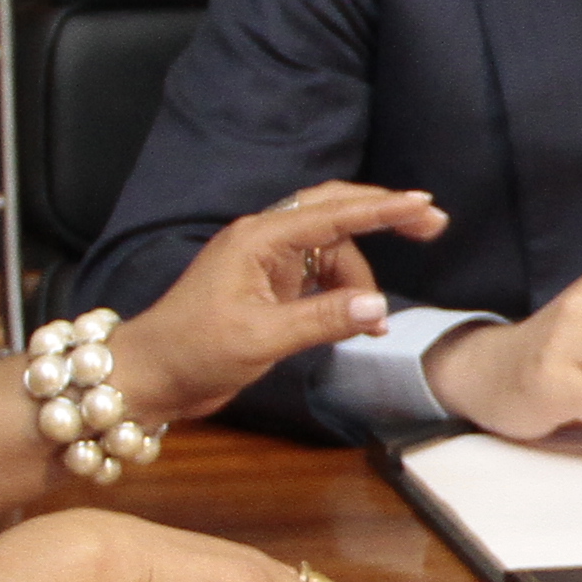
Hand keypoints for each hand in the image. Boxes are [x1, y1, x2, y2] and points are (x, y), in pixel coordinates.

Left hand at [112, 183, 444, 419]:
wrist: (149, 377)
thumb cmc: (192, 352)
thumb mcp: (260, 339)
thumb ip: (322, 319)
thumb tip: (378, 306)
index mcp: (258, 239)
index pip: (332, 213)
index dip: (382, 208)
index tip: (424, 204)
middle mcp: (264, 241)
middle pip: (335, 211)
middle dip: (383, 217)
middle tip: (432, 227)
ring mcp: (267, 263)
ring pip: (333, 251)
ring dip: (360, 280)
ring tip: (374, 322)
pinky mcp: (269, 287)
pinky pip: (321, 276)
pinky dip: (344, 295)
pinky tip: (358, 321)